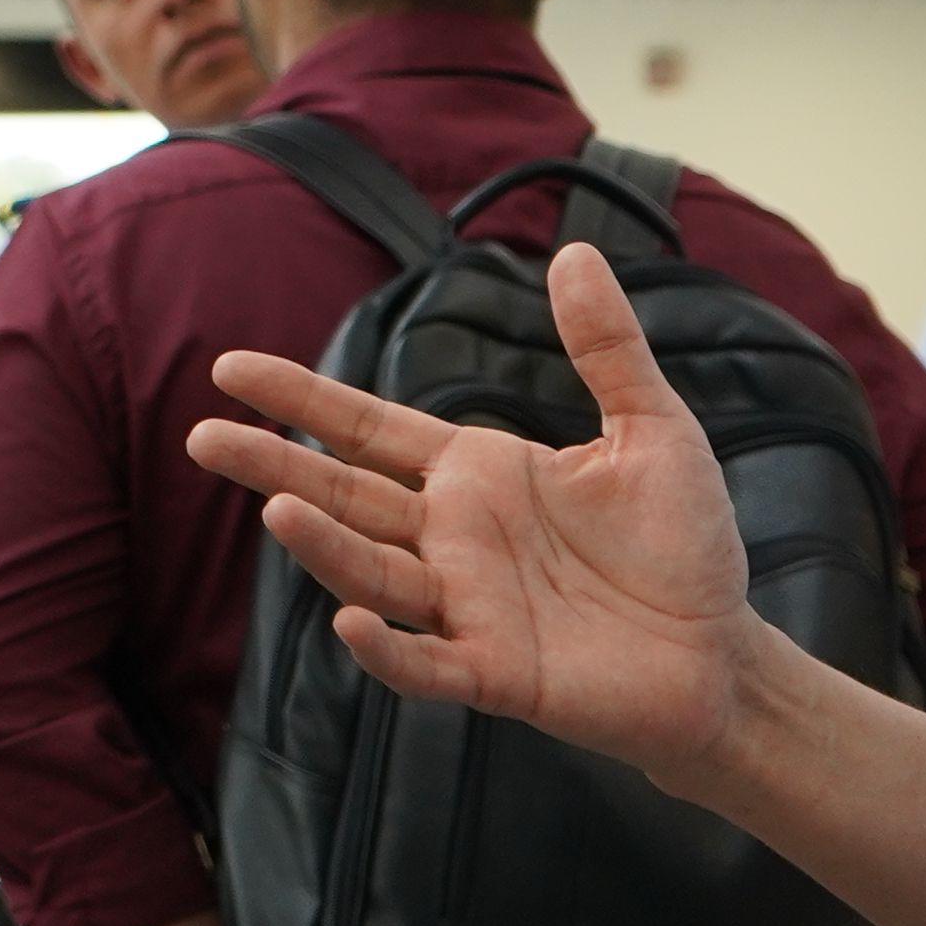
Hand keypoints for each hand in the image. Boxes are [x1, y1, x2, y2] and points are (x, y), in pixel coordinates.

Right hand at [185, 246, 763, 785]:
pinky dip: (386, 649)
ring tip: (274, 511)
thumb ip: (606, 348)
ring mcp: (466, 607)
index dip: (302, 399)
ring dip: (322, 546)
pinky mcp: (496, 673)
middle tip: (202, 438)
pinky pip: (426, 663)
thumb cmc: (683, 545)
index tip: (231, 369)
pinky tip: (352, 620)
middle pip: (342, 494)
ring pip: (373, 570)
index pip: (366, 428)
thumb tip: (574, 251)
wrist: (723, 659)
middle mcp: (452, 537)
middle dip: (272, 465)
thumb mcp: (652, 429)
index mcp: (475, 473)